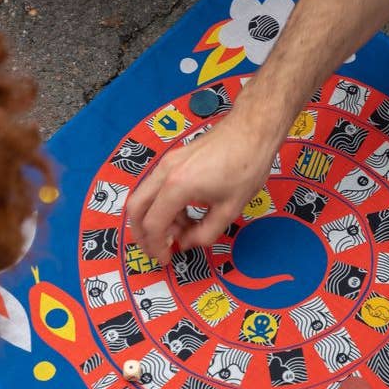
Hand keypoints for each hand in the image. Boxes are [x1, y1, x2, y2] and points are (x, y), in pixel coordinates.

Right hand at [127, 113, 275, 265]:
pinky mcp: (174, 159)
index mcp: (177, 186)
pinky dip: (163, 204)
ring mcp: (167, 162)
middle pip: (136, 209)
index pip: (153, 225)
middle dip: (142, 234)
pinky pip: (157, 186)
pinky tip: (186, 213)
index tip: (166, 259)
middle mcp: (164, 173)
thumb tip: (186, 243)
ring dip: (156, 218)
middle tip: (158, 249)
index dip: (156, 246)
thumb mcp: (229, 209)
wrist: (252, 129)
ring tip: (182, 231)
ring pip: (145, 197)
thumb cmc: (245, 166)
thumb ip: (204, 233)